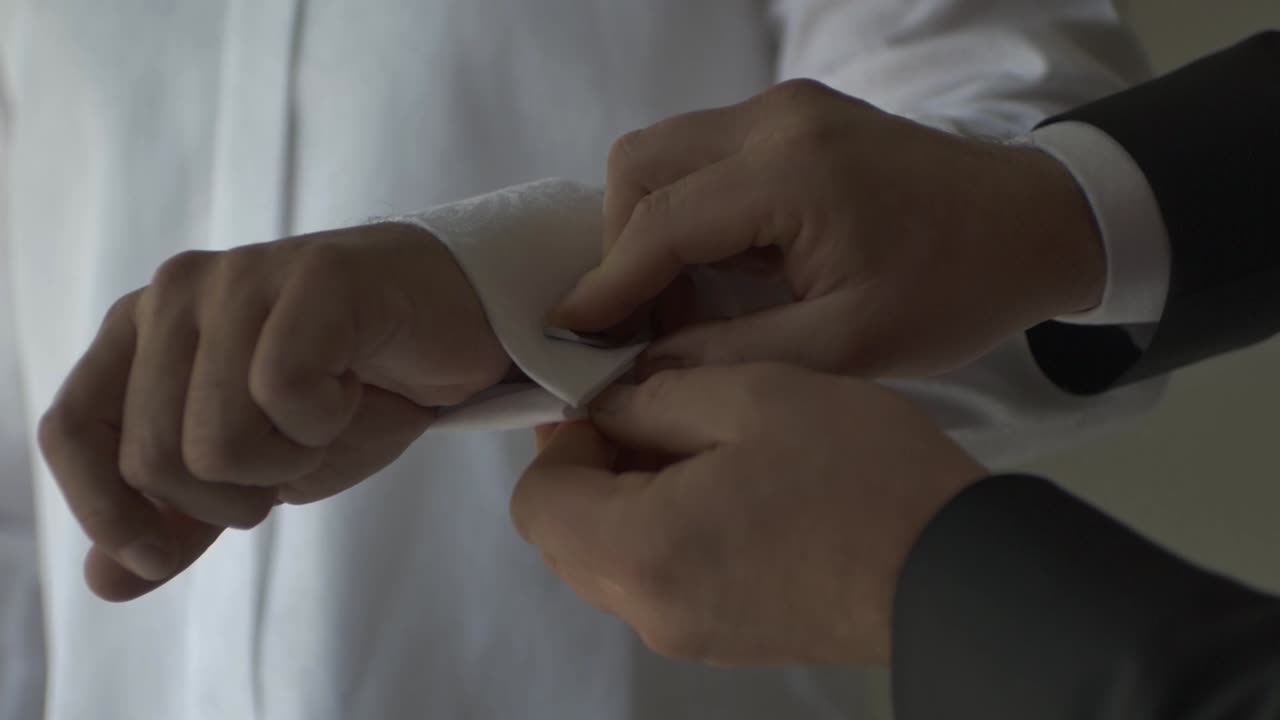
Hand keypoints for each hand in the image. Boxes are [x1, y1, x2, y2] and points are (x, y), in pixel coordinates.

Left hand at [38, 223, 508, 600]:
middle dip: (236, 496)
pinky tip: (357, 385)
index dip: (105, 509)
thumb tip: (105, 580)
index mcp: (143, 332)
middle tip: (296, 452)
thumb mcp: (258, 470)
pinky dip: (329, 420)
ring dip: (290, 460)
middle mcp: (176, 294)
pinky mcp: (311, 278)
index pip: (71, 429)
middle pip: (153, 460)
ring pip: (215, 444)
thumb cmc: (354, 390)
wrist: (452, 330)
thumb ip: (182, 517)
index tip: (162, 555)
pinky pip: (283, 394)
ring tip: (328, 415)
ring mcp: (241, 279)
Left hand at [512, 364, 984, 665]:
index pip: (537, 501)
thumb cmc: (858, 472)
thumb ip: (655, 396)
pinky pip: (658, 583)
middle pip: (564, 538)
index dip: (563, 439)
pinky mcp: (726, 640)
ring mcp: (688, 635)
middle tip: (651, 414)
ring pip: (609, 562)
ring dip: (627, 500)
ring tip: (700, 445)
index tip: (615, 400)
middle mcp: (649, 610)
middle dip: (590, 468)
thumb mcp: (754, 396)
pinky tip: (728, 489)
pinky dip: (664, 532)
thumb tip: (606, 405)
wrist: (956, 569)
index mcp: (641, 551)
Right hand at [552, 79, 1104, 377]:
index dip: (605, 285)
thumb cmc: (956, 287)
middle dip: (619, 247)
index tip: (569, 339)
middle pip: (641, 166)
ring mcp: (784, 109)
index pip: (660, 221)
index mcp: (793, 173)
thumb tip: (641, 368)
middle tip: (637, 324)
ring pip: (663, 153)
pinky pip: (702, 155)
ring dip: (649, 227)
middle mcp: (776, 120)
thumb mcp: (849, 347)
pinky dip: (685, 211)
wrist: (1034, 221)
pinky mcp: (792, 116)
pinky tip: (712, 270)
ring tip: (675, 303)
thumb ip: (734, 357)